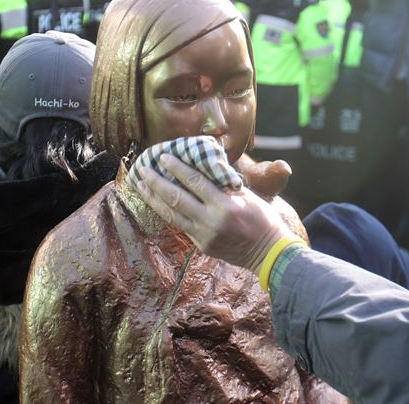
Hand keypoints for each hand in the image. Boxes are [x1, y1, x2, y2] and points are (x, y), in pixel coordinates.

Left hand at [135, 154, 296, 273]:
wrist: (269, 252)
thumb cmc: (263, 219)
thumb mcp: (248, 195)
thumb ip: (225, 184)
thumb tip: (205, 166)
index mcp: (225, 204)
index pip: (195, 181)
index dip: (176, 168)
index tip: (163, 156)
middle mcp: (211, 220)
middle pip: (176, 198)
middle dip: (156, 182)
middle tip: (142, 169)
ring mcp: (204, 235)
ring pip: (171, 214)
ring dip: (153, 198)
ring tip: (140, 185)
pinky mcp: (202, 246)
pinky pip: (180, 226)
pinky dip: (166, 212)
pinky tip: (156, 203)